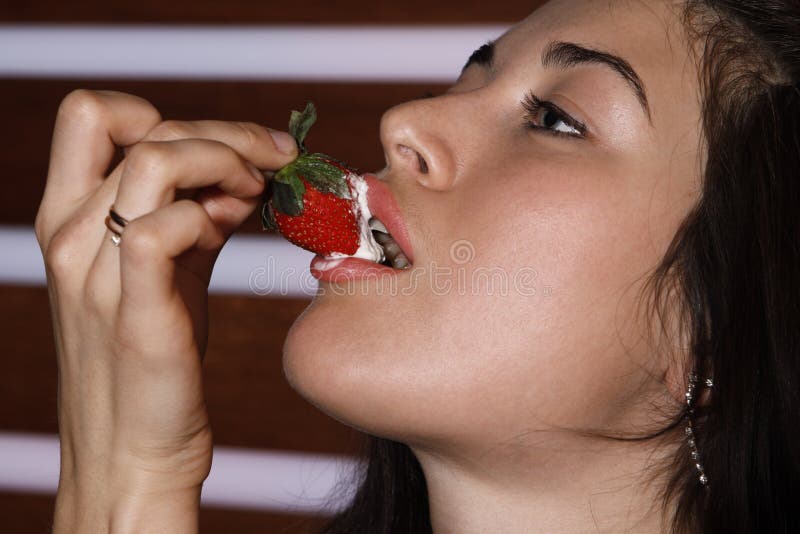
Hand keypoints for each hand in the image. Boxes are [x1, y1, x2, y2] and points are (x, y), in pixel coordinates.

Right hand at [35, 90, 297, 517]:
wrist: (135, 448)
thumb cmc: (158, 354)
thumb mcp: (169, 269)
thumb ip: (194, 215)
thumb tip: (242, 172)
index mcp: (70, 217)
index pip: (90, 113)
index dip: (162, 114)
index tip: (223, 149)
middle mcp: (68, 233)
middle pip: (142, 128)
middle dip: (226, 134)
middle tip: (274, 163)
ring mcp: (94, 271)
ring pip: (155, 161)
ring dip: (225, 163)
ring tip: (258, 195)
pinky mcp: (133, 310)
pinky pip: (162, 225)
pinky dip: (210, 216)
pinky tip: (232, 233)